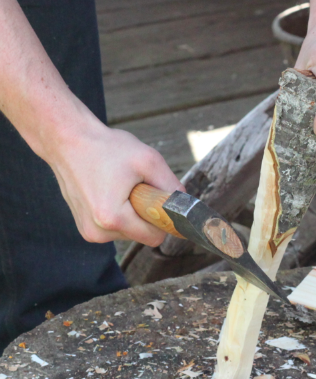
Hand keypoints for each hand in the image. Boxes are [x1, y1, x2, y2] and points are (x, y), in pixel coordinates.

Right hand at [46, 110, 183, 246]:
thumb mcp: (148, 160)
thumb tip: (185, 204)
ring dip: (132, 213)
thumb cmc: (106, 148)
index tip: (161, 202)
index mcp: (112, 218)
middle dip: (146, 215)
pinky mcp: (84, 228)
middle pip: (142, 235)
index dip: (163, 221)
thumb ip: (171, 186)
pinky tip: (110, 192)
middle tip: (136, 187)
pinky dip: (119, 213)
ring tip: (120, 187)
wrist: (66, 140)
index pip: (155, 237)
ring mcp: (88, 232)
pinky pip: (115, 228)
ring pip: (129, 232)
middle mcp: (98, 232)